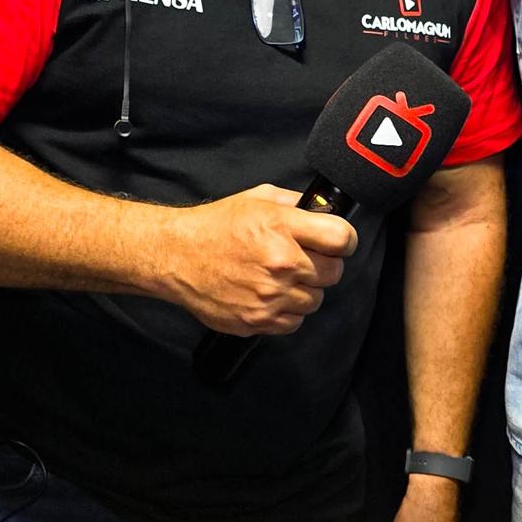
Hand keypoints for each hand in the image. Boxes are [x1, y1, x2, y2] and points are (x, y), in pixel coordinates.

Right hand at [157, 187, 356, 336]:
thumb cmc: (215, 227)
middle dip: (323, 265)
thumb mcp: (257, 199)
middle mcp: (281, 262)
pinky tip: (269, 295)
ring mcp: (271, 295)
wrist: (176, 257)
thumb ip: (294, 204)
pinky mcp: (259, 320)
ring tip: (280, 278)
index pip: (343, 238)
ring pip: (316, 300)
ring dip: (304, 290)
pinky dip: (287, 311)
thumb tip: (324, 211)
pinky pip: (295, 322)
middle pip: (334, 272)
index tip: (337, 242)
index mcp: (282, 227)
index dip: (344, 240)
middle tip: (302, 259)